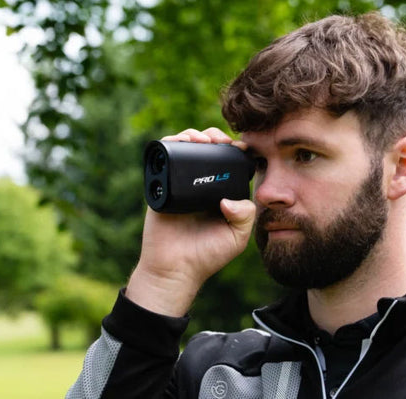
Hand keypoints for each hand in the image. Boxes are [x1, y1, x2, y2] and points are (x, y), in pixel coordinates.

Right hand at [126, 128, 255, 316]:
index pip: (227, 161)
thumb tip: (227, 198)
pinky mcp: (161, 186)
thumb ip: (245, 215)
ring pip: (185, 149)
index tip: (240, 146)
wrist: (174, 269)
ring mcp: (179, 184)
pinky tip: (180, 142)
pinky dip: (170, 144)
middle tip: (218, 140)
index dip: (233, 148)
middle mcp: (200, 184)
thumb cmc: (207, 255)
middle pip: (206, 149)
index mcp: (220, 192)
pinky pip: (163, 159)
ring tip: (200, 139)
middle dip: (213, 136)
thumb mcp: (237, 237)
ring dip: (192, 136)